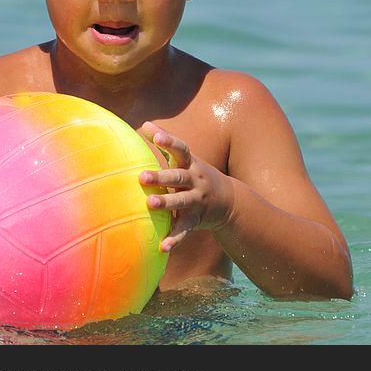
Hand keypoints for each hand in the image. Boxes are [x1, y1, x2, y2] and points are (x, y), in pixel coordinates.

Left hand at [138, 122, 234, 251]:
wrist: (228, 200)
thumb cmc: (196, 174)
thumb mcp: (186, 157)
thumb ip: (166, 142)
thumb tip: (145, 123)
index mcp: (191, 164)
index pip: (181, 150)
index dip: (169, 142)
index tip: (156, 136)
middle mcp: (195, 181)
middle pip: (178, 177)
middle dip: (161, 177)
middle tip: (142, 177)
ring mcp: (197, 201)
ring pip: (182, 202)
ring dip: (166, 203)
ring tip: (149, 205)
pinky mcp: (195, 220)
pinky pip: (184, 230)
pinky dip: (175, 239)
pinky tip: (162, 247)